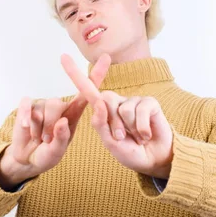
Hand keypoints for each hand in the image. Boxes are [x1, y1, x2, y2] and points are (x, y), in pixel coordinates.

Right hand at [0, 53, 111, 184]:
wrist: (27, 159)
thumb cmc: (48, 153)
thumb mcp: (57, 151)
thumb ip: (62, 138)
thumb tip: (62, 121)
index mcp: (73, 114)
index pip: (87, 92)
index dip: (96, 75)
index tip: (106, 58)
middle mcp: (60, 106)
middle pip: (57, 103)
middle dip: (51, 125)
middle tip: (47, 141)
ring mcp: (43, 104)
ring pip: (43, 106)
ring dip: (39, 127)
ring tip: (39, 138)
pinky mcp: (28, 106)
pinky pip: (27, 105)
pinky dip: (26, 117)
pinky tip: (25, 127)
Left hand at [60, 54, 173, 178]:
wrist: (152, 160)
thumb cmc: (129, 151)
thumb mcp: (109, 142)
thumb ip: (101, 124)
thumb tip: (99, 102)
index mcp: (103, 110)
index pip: (87, 90)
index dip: (75, 74)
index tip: (63, 56)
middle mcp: (117, 102)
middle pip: (105, 99)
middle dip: (113, 123)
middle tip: (122, 137)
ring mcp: (133, 100)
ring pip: (124, 109)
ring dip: (130, 129)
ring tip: (137, 137)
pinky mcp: (149, 102)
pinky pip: (140, 111)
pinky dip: (142, 129)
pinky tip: (146, 135)